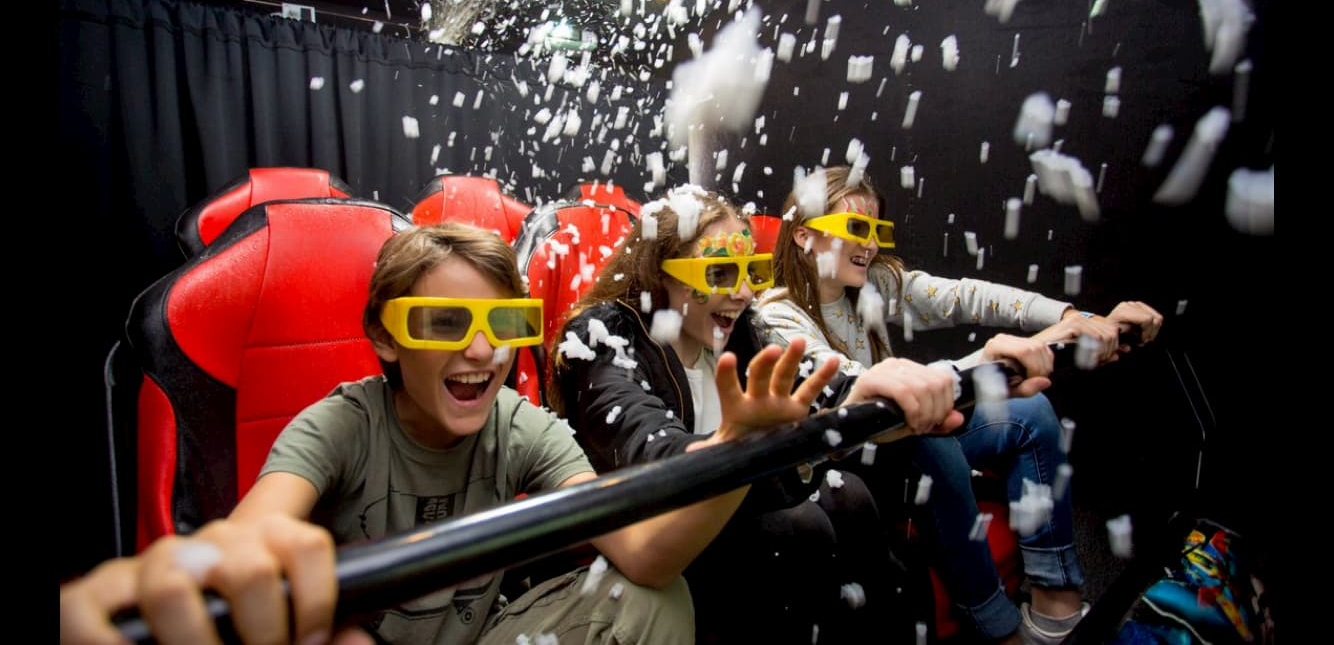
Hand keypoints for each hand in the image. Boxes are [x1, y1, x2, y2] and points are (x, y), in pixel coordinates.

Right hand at [60, 515, 361, 644]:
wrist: (160, 616)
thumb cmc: (233, 622)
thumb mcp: (281, 621)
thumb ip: (320, 630)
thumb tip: (360, 644)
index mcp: (261, 540)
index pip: (306, 544)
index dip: (318, 599)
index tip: (308, 640)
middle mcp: (207, 543)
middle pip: (249, 570)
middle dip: (264, 629)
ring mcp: (151, 564)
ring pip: (173, 588)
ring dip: (196, 641)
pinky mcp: (97, 592)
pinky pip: (93, 611)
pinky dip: (111, 644)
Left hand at [711, 337, 839, 441]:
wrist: (756, 453)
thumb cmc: (737, 447)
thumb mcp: (723, 451)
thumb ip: (711, 450)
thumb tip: (691, 452)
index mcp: (736, 407)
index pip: (728, 386)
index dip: (727, 373)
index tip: (728, 358)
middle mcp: (758, 398)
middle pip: (760, 375)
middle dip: (766, 362)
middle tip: (772, 350)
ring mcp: (778, 400)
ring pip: (785, 375)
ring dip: (792, 358)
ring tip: (799, 341)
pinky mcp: (797, 408)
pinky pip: (810, 390)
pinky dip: (822, 377)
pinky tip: (833, 360)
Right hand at [846, 357, 964, 436]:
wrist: (848, 427)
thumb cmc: (880, 422)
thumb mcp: (915, 422)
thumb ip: (938, 422)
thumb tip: (959, 418)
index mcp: (910, 369)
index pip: (942, 379)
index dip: (946, 404)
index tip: (934, 423)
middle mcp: (897, 364)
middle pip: (935, 384)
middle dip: (935, 412)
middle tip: (923, 428)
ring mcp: (883, 369)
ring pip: (922, 388)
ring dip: (924, 414)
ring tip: (915, 427)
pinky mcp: (871, 379)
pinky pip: (904, 391)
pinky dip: (912, 411)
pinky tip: (909, 423)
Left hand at [981, 333, 1054, 397]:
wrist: (985, 380)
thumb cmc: (990, 385)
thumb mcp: (1006, 392)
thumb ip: (1025, 389)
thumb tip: (1044, 382)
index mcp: (995, 348)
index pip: (1023, 351)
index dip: (1034, 367)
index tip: (1032, 380)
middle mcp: (1004, 340)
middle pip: (1035, 348)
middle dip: (1040, 368)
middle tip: (1035, 381)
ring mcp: (1014, 339)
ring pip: (1041, 347)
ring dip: (1044, 365)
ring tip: (1035, 377)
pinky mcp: (1024, 341)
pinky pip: (1042, 348)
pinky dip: (1046, 361)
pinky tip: (1038, 371)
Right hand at [1033, 312, 1120, 364]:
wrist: (1037, 355)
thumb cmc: (1055, 356)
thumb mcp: (1082, 356)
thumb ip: (1101, 354)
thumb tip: (1118, 355)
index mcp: (1085, 323)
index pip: (1112, 330)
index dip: (1113, 346)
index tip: (1104, 358)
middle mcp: (1082, 318)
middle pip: (1113, 332)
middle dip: (1109, 350)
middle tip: (1098, 362)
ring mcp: (1077, 320)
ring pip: (1107, 335)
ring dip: (1103, 352)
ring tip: (1091, 361)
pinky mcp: (1073, 325)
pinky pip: (1096, 337)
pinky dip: (1095, 350)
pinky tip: (1086, 358)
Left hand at [1106, 300, 1163, 348]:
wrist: (1107, 325)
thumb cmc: (1112, 334)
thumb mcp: (1116, 340)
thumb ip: (1122, 345)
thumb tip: (1128, 348)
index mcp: (1123, 312)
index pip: (1147, 319)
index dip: (1148, 332)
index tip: (1142, 341)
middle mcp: (1129, 305)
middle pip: (1154, 318)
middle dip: (1151, 333)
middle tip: (1144, 341)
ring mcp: (1135, 304)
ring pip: (1157, 317)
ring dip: (1153, 330)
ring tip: (1145, 337)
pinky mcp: (1140, 305)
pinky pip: (1156, 315)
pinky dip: (1154, 326)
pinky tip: (1146, 332)